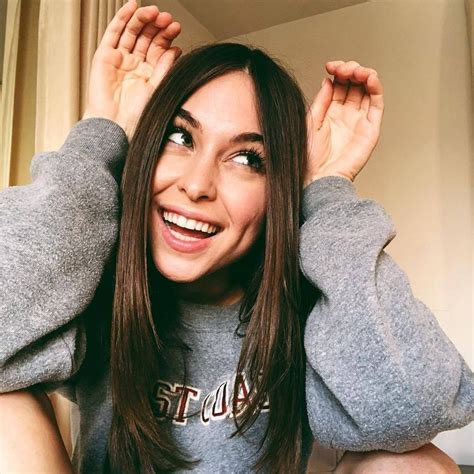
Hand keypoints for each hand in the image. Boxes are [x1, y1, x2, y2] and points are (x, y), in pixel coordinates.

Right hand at [82, 0, 181, 139]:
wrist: (116, 125)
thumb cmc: (135, 115)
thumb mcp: (156, 88)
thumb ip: (165, 68)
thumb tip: (175, 49)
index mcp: (148, 73)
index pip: (159, 48)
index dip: (166, 36)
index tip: (176, 28)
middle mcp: (134, 64)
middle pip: (146, 37)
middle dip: (156, 26)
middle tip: (166, 18)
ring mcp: (120, 59)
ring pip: (131, 32)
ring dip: (142, 19)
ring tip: (153, 11)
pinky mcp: (105, 55)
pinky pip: (113, 32)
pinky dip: (122, 18)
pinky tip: (133, 7)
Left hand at [304, 60, 383, 186]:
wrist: (317, 178)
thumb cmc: (309, 157)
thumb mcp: (310, 123)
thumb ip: (321, 101)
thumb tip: (328, 80)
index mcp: (330, 113)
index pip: (340, 84)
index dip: (338, 71)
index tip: (330, 66)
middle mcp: (346, 115)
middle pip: (355, 84)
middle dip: (351, 70)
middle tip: (343, 68)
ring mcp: (359, 121)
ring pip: (368, 90)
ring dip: (364, 75)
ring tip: (356, 71)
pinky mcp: (371, 129)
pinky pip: (377, 105)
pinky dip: (376, 88)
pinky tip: (369, 78)